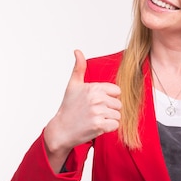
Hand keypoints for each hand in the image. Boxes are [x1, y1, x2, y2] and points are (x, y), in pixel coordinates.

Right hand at [43, 50, 120, 170]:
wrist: (61, 130)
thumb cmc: (68, 107)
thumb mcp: (73, 85)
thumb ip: (79, 68)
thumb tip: (77, 51)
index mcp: (93, 87)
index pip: (117, 91)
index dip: (109, 98)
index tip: (97, 102)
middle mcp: (96, 98)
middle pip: (118, 104)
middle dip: (109, 109)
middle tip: (94, 112)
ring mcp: (98, 112)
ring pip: (118, 115)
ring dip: (109, 119)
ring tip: (95, 119)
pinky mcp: (99, 125)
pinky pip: (115, 125)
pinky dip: (108, 128)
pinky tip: (96, 126)